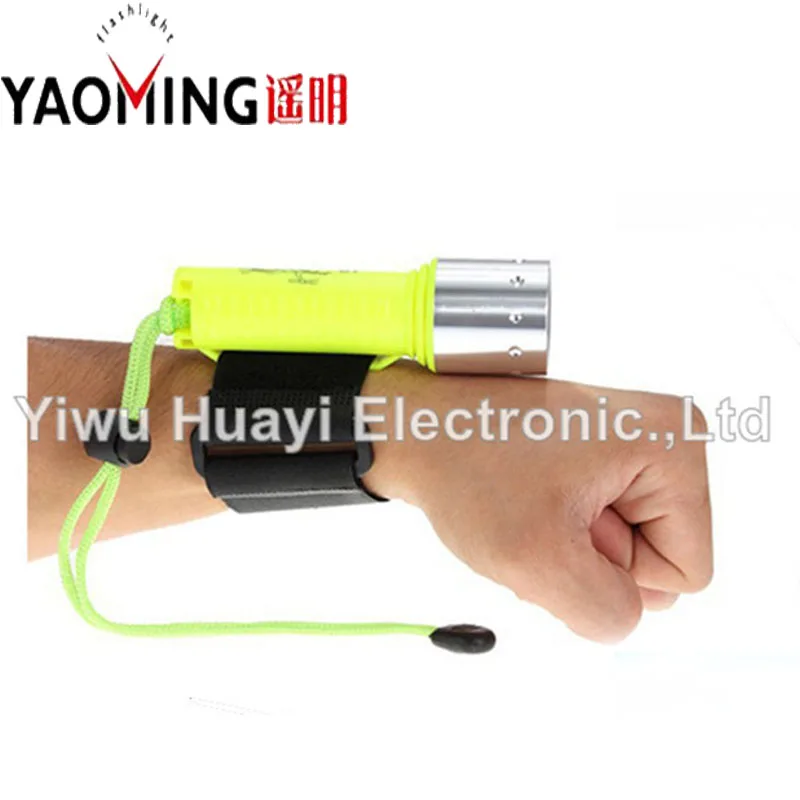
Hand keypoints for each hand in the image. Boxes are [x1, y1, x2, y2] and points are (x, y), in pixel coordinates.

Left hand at [362, 362, 711, 642]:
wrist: (417, 428)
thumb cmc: (468, 471)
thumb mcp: (539, 562)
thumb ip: (607, 612)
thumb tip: (629, 610)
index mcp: (673, 446)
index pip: (685, 573)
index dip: (616, 573)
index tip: (563, 527)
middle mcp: (664, 437)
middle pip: (655, 560)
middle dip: (589, 562)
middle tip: (538, 521)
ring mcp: (631, 444)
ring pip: (622, 552)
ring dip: (568, 552)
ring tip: (526, 511)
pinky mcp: (601, 454)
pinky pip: (600, 529)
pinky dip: (559, 536)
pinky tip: (523, 508)